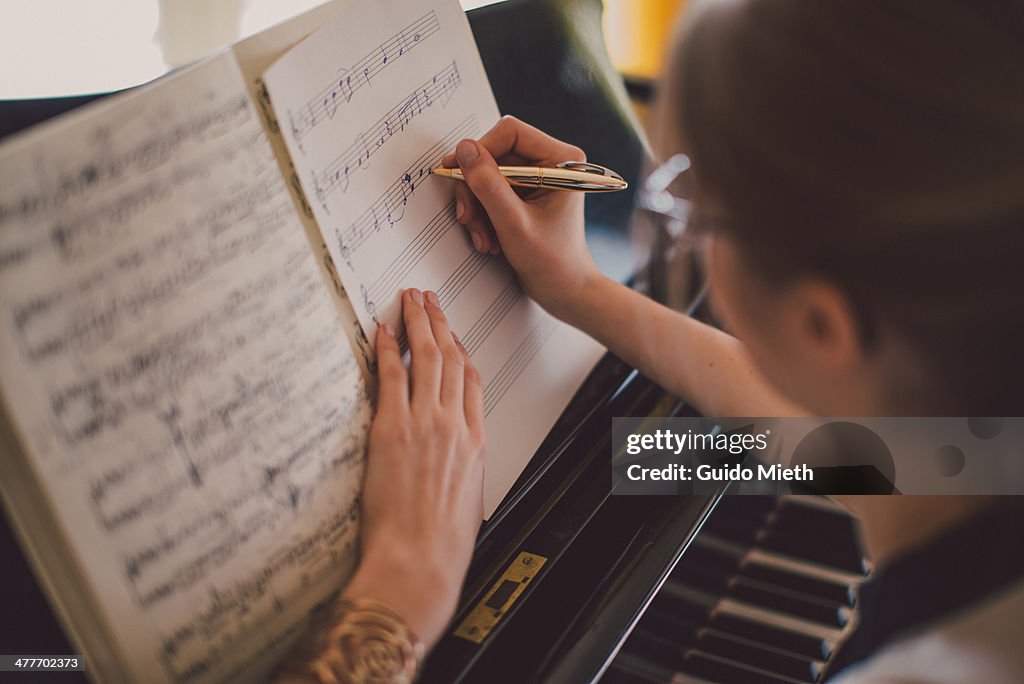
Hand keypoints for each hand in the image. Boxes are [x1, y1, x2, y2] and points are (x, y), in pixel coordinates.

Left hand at [342, 288, 485, 648]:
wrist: (421, 562)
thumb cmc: (442, 545)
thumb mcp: (466, 503)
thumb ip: (460, 474)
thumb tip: (449, 470)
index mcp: (475, 442)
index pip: (472, 381)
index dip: (461, 350)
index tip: (453, 335)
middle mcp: (453, 425)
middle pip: (450, 359)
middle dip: (439, 323)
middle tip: (430, 300)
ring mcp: (424, 423)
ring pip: (425, 358)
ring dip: (417, 323)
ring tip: (410, 300)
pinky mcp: (391, 429)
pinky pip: (391, 376)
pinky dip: (388, 349)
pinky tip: (383, 331)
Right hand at [443, 116, 603, 320]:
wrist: (564, 291)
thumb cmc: (551, 262)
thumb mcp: (512, 223)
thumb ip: (487, 185)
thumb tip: (464, 149)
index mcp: (561, 160)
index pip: (509, 132)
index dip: (480, 150)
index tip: (458, 174)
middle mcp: (550, 162)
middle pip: (494, 155)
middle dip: (476, 189)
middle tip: (468, 218)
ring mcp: (537, 178)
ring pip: (488, 175)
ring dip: (478, 207)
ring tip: (483, 238)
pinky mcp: (525, 194)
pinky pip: (491, 192)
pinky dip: (484, 215)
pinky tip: (490, 239)